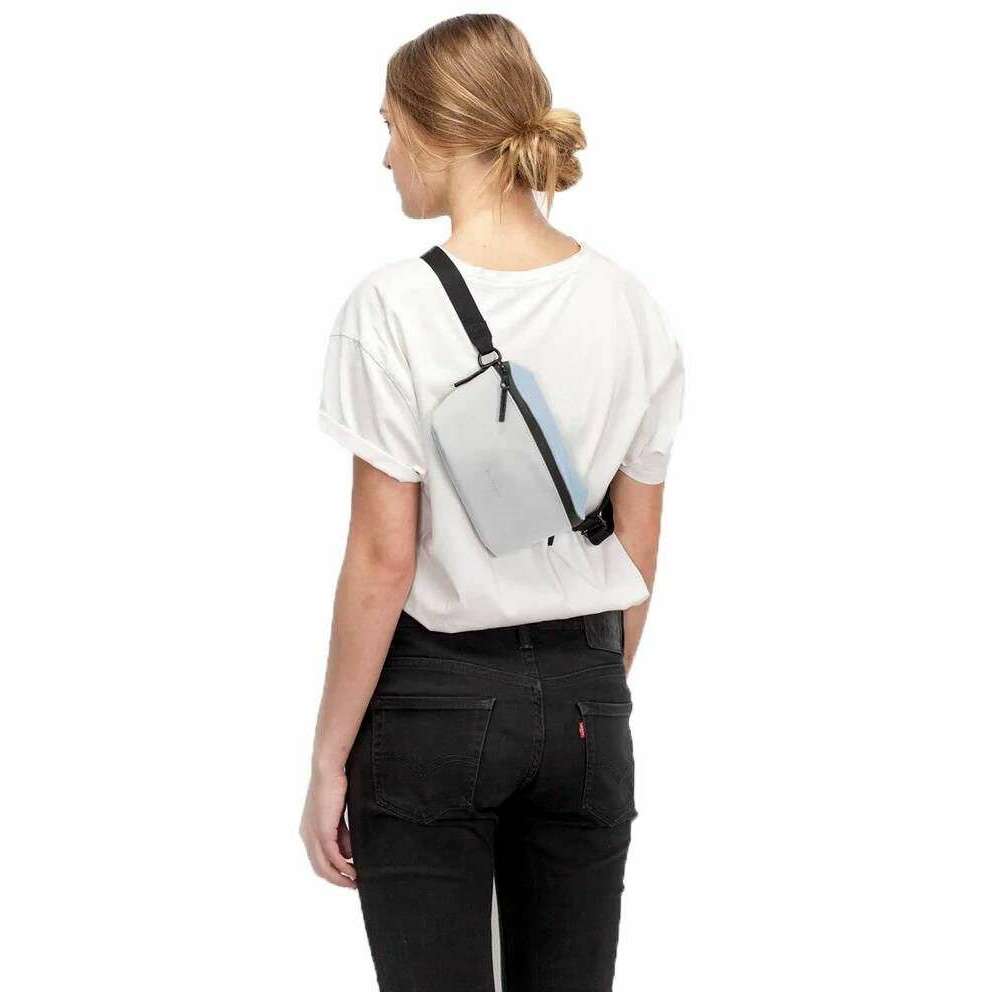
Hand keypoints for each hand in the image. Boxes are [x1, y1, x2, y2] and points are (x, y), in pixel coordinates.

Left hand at [299, 768, 356, 888]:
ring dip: (340, 878)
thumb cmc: (335, 787)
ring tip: (355, 882)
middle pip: (319, 868)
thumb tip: (348, 854)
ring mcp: (313, 834)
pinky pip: (332, 856)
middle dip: (337, 880)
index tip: (350, 876)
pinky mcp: (322, 831)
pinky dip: (342, 867)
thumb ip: (342, 835)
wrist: (329, 770)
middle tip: (353, 885)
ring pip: (324, 866)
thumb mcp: (339, 816)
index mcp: (309, 831)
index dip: (333, 872)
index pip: (319, 860)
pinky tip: (353, 871)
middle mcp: (307, 835)